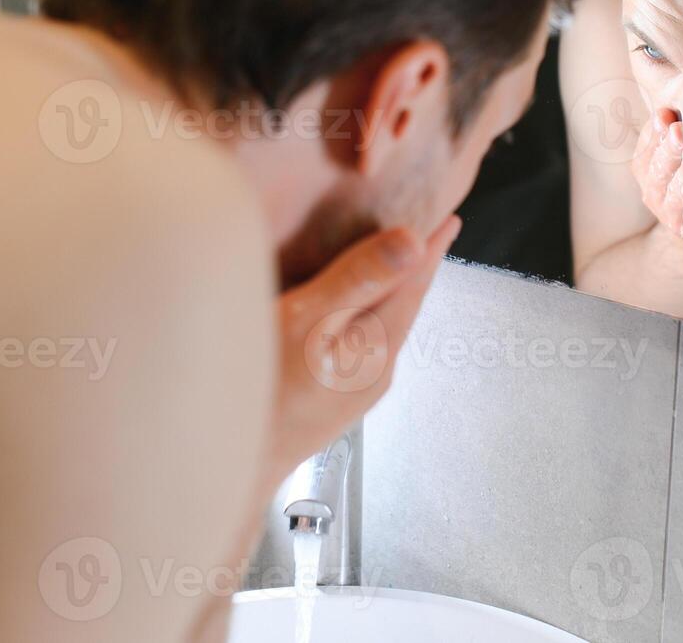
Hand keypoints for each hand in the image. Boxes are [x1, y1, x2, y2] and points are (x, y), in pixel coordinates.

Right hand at [266, 216, 460, 489]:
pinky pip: (359, 345)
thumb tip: (413, 242)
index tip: (450, 220)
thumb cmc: (261, 391)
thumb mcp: (308, 320)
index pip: (414, 283)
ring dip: (388, 292)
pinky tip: (346, 312)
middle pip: (403, 305)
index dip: (431, 247)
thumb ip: (359, 279)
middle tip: (426, 234)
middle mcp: (376, 370)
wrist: (233, 462)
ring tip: (391, 266)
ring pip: (381, 326)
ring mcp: (355, 389)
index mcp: (378, 345)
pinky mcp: (333, 400)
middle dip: (413, 268)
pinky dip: (362, 316)